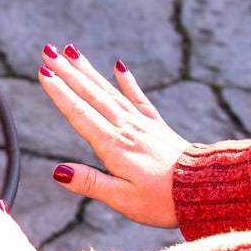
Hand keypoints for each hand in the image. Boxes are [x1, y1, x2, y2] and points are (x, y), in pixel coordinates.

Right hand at [40, 43, 189, 227]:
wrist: (206, 190)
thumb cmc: (162, 200)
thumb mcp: (121, 198)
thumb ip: (89, 183)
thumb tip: (57, 171)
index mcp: (113, 145)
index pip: (80, 114)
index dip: (60, 93)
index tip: (43, 72)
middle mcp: (126, 128)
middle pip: (91, 95)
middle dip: (67, 72)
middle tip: (48, 50)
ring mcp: (142, 125)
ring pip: (110, 91)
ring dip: (88, 71)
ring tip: (71, 51)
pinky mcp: (156, 127)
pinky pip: (139, 99)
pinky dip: (127, 82)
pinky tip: (119, 66)